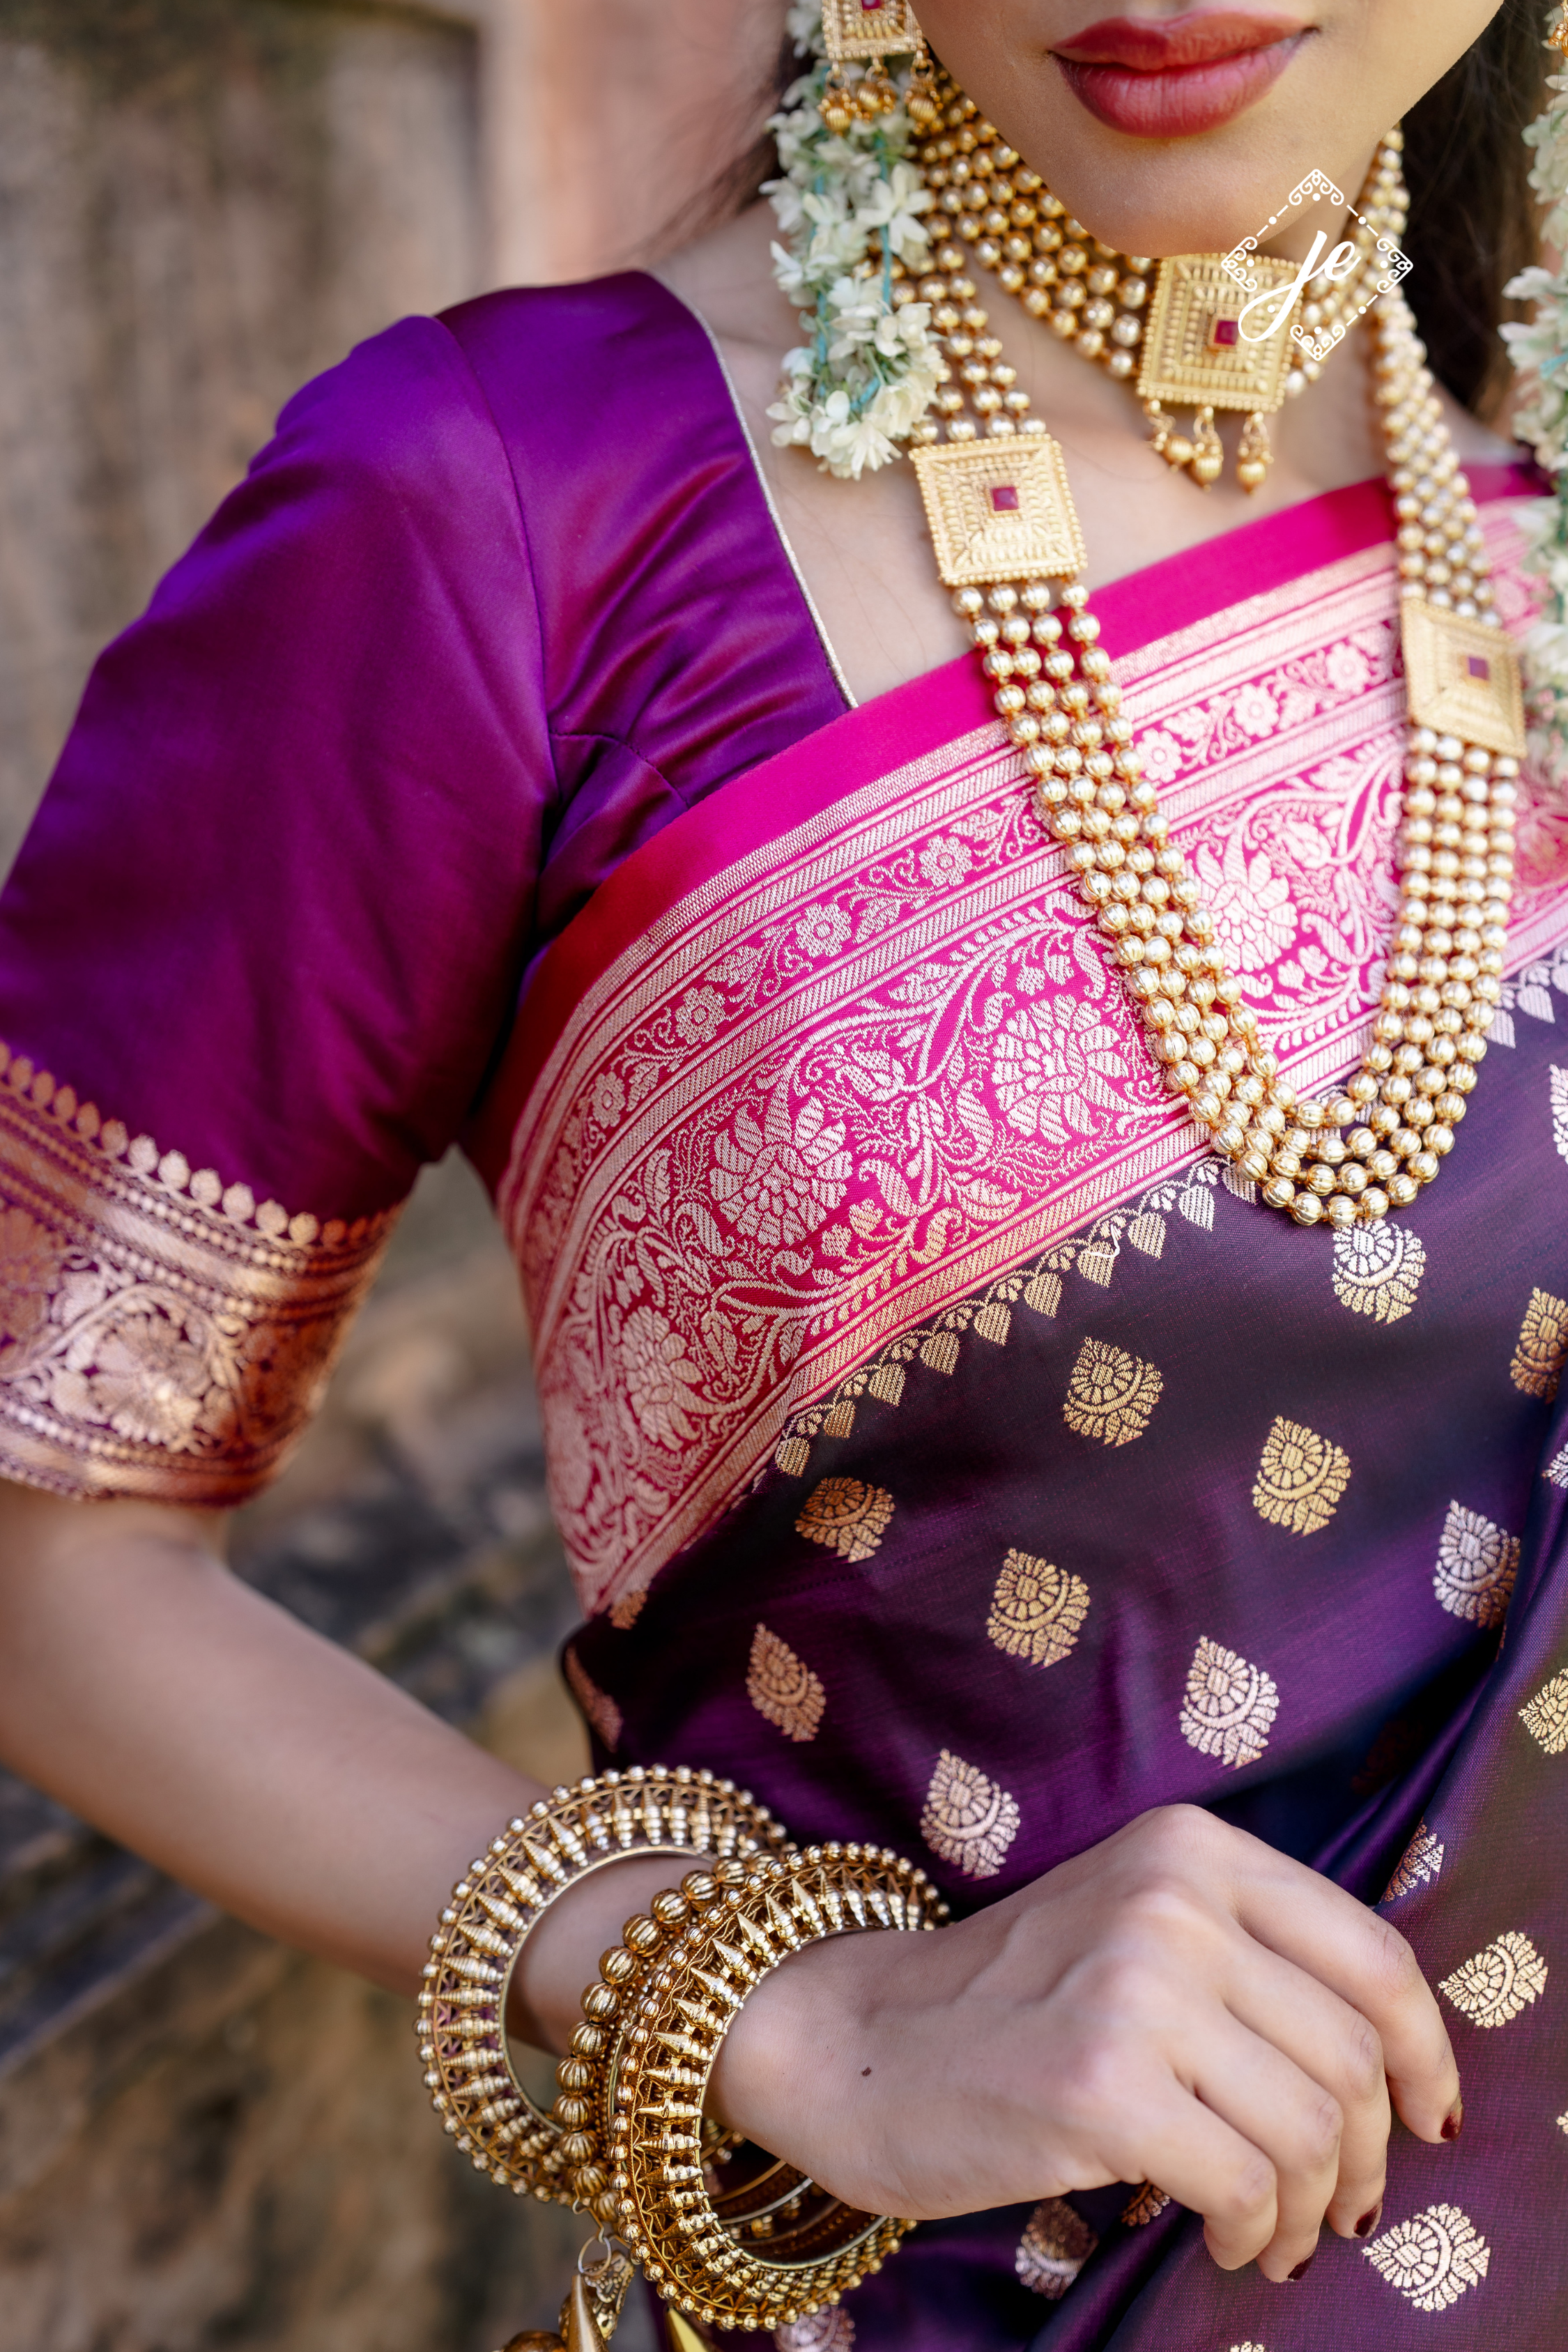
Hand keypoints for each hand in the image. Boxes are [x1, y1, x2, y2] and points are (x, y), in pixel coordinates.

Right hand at [709, 1803, 1460, 2283]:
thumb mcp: (1134, 1928)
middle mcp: (1174, 1900)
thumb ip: (1249, 1962)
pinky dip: (1250, 2232)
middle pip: (1350, 2059)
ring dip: (1308, 2211)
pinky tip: (1214, 2236)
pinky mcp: (1102, 2087)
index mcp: (1192, 1848)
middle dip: (1366, 2158)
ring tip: (1268, 2234)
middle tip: (1337, 2210)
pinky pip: (1246, 2186)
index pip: (1372, 1956)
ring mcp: (1136, 1988)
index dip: (1425, 2054)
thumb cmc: (1009, 2002)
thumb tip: (1390, 2075)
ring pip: (1311, 2132)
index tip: (1428, 2121)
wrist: (855, 2036)